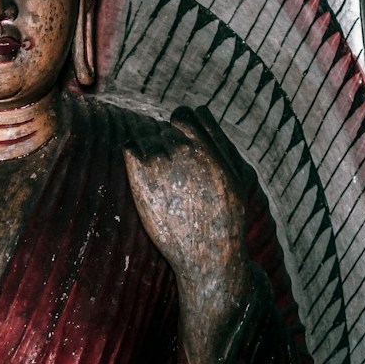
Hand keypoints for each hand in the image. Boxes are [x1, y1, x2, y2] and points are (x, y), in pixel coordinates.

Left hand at [121, 112, 246, 275]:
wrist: (208, 254)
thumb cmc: (226, 216)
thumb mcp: (234, 174)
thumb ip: (218, 139)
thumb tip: (199, 109)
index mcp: (209, 146)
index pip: (183, 114)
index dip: (179, 127)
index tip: (179, 145)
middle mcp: (185, 148)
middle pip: (162, 128)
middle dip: (164, 144)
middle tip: (171, 172)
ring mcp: (161, 161)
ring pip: (144, 136)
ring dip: (147, 149)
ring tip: (158, 176)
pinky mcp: (140, 176)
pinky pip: (129, 147)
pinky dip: (133, 154)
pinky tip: (140, 172)